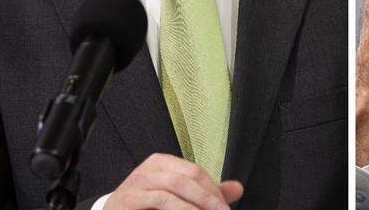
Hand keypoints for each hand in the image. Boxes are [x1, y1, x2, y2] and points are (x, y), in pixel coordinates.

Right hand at [105, 154, 242, 209]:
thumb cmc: (145, 207)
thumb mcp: (176, 196)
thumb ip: (205, 193)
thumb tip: (237, 188)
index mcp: (162, 163)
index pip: (196, 171)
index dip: (214, 191)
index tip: (225, 209)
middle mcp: (149, 168)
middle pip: (188, 177)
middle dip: (210, 198)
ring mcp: (138, 182)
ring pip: (176, 187)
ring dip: (198, 205)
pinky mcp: (131, 199)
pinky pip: (161, 200)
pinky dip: (182, 209)